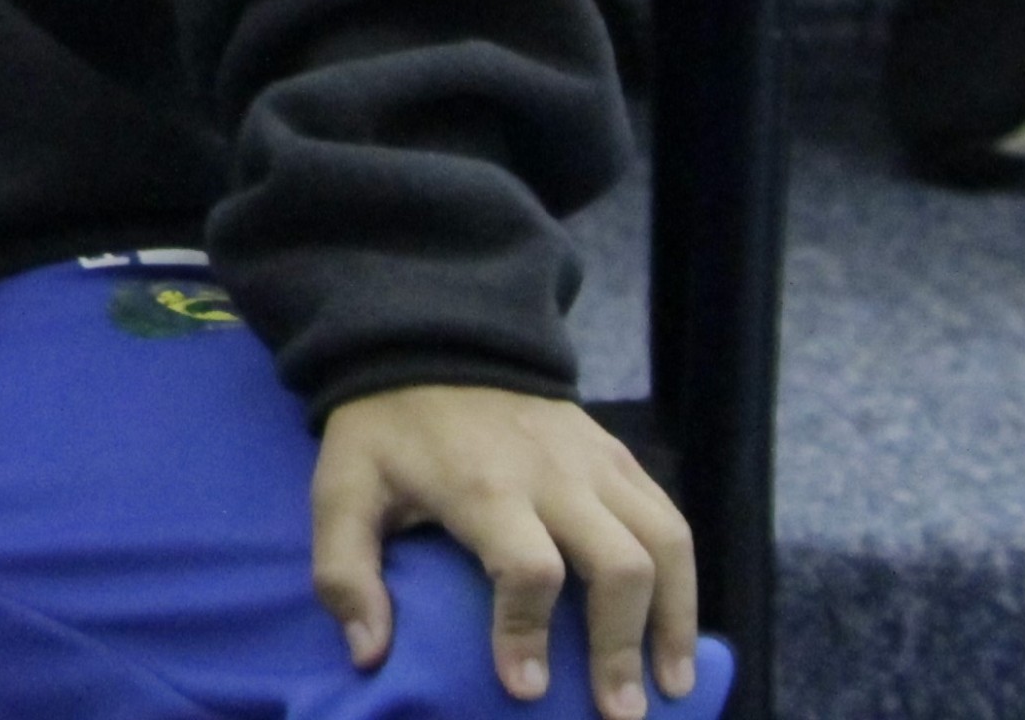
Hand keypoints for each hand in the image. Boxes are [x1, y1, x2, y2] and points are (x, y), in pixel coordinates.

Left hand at [314, 385, 698, 716]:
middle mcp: (555, 473)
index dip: (530, 633)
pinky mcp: (617, 453)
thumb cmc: (386, 431)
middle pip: (620, 564)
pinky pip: (669, 517)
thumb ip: (344, 569)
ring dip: (676, 619)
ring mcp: (595, 460)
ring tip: (672, 684)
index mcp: (484, 485)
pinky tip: (675, 627)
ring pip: (665, 541)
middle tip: (619, 714)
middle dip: (624, 646)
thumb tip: (368, 652)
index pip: (530, 570)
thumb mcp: (341, 488)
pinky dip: (684, 577)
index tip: (524, 689)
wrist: (427, 341)